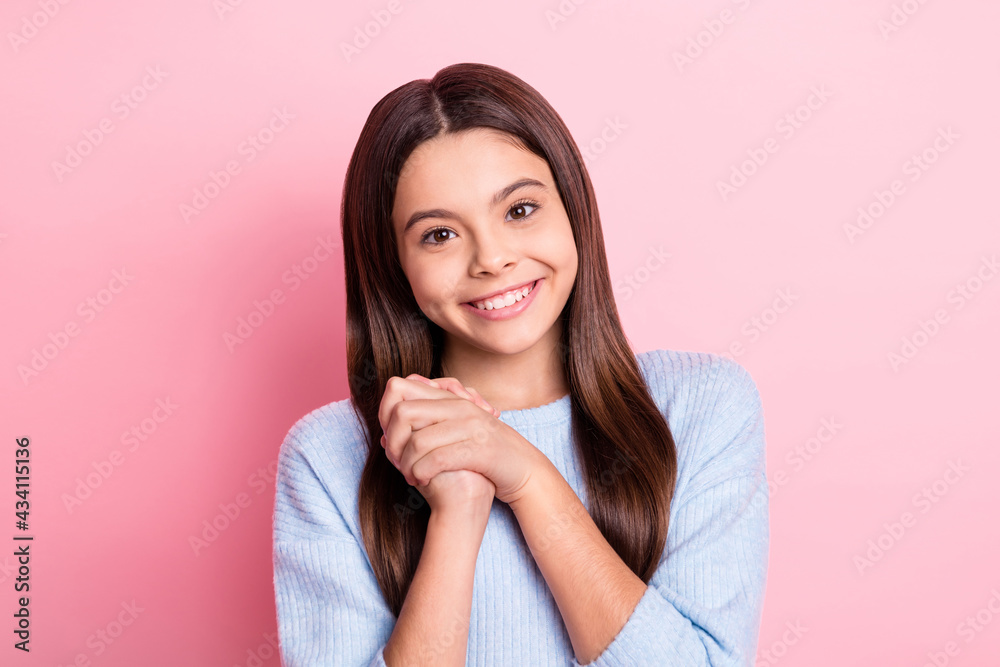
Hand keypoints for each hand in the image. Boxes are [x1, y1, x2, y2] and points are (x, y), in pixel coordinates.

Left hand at [378, 374, 543, 504]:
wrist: (522, 468)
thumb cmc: (482, 453)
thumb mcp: (454, 432)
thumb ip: (424, 429)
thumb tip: (381, 437)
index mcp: (450, 399)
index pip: (400, 388)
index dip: (385, 413)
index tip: (391, 439)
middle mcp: (459, 407)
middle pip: (403, 413)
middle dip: (392, 442)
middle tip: (396, 462)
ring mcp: (470, 427)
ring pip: (417, 441)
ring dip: (406, 465)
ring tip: (409, 476)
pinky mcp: (478, 450)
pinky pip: (437, 459)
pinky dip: (422, 473)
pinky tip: (422, 482)